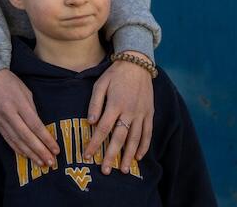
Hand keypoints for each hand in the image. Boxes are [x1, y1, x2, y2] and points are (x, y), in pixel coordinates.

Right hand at [0, 69, 60, 168]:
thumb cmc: (9, 82)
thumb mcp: (25, 91)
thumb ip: (32, 109)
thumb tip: (40, 127)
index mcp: (19, 103)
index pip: (35, 125)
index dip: (46, 139)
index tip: (56, 149)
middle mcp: (9, 114)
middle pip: (27, 136)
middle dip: (40, 151)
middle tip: (51, 162)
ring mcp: (1, 121)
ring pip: (17, 141)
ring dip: (30, 154)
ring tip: (41, 163)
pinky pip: (8, 140)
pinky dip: (18, 150)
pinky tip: (27, 156)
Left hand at [85, 52, 153, 174]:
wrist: (137, 64)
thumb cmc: (115, 75)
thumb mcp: (100, 84)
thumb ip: (95, 103)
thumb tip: (90, 122)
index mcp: (115, 104)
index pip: (103, 129)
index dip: (94, 144)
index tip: (87, 156)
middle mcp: (129, 111)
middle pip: (119, 138)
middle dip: (111, 156)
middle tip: (105, 171)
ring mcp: (142, 113)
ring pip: (135, 139)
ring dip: (128, 155)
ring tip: (122, 169)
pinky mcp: (149, 113)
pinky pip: (148, 133)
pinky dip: (144, 146)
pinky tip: (139, 157)